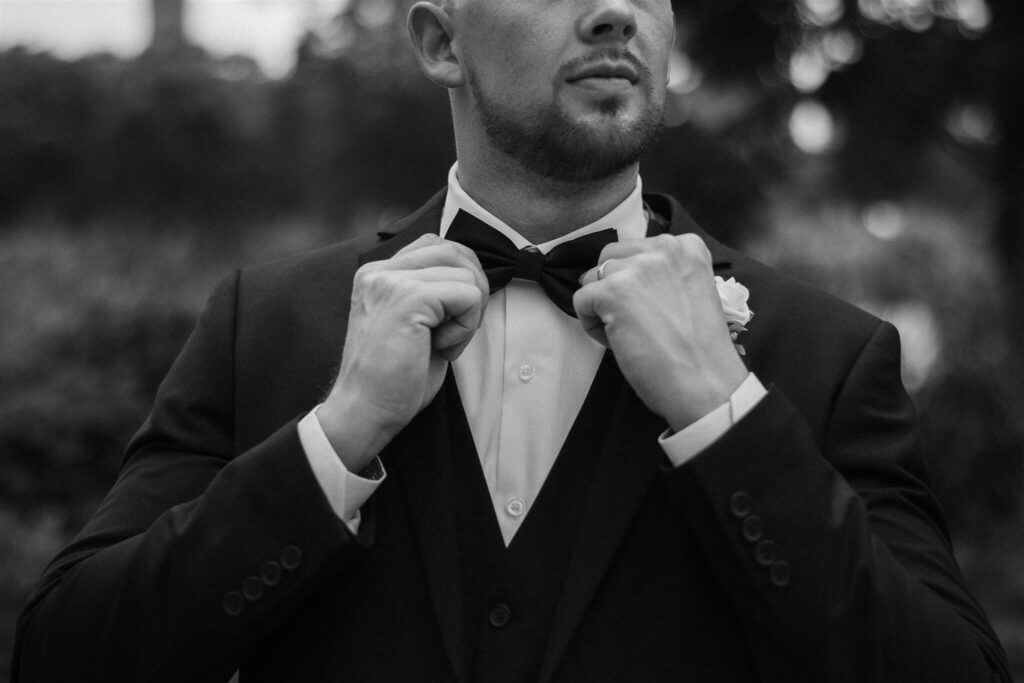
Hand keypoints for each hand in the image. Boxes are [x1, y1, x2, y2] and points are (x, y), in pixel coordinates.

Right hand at [318, 235, 487, 470]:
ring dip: (469, 314)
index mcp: (378, 274)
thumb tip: (474, 277)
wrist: (364, 412)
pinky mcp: (409, 298)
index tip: (449, 320)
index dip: (460, 279)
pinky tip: (440, 349)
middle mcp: (380, 271)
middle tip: (455, 332)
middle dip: (473, 292)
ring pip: (467, 274)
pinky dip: (466, 328)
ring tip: (442, 343)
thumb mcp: (415, 324)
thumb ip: (434, 293)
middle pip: (456, 252)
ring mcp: (392, 281)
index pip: (438, 246)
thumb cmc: (392, 379)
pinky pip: (468, 296)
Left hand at [574, 234, 747, 431]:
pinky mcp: (613, 291)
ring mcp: (637, 268)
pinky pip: (581, 301)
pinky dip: (591, 325)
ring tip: (630, 334)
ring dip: (602, 307)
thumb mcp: (690, 290)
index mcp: (686, 246)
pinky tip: (618, 341)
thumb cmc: (699, 348)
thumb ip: (662, 275)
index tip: (650, 308)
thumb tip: (623, 276)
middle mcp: (663, 249)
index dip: (633, 282)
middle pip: (609, 259)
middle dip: (612, 288)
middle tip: (636, 321)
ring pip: (593, 279)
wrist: (705, 381)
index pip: (635, 250)